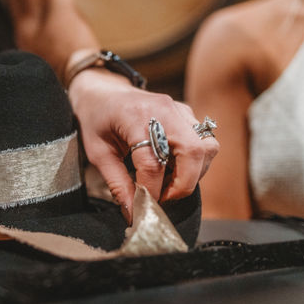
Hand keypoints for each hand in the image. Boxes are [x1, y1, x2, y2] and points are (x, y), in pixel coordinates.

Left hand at [68, 68, 218, 222]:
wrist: (102, 91)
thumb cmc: (96, 120)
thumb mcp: (97, 153)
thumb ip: (117, 183)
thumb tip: (133, 212)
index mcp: (135, 117)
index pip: (153, 162)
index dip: (152, 190)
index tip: (143, 207)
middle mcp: (164, 110)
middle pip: (193, 152)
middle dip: (183, 184)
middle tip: (163, 198)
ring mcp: (179, 110)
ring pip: (207, 147)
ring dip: (192, 174)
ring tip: (167, 183)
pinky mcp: (187, 114)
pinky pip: (204, 142)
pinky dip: (194, 162)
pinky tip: (171, 169)